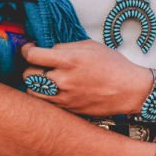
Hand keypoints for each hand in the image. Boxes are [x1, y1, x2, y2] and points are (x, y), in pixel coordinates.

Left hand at [21, 40, 152, 116]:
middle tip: (38, 64)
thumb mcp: (90, 46)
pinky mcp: (68, 109)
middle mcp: (63, 80)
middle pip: (28, 75)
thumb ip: (66, 47)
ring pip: (33, 91)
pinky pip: (46, 102)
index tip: (29, 48)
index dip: (27, 50)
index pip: (33, 56)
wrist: (129, 90)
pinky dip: (46, 95)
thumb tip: (49, 50)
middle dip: (30, 67)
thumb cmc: (113, 65)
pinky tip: (54, 89)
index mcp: (68, 60)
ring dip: (35, 83)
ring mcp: (64, 97)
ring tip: (44, 78)